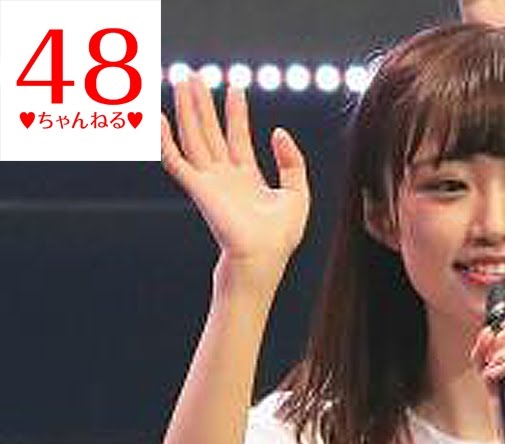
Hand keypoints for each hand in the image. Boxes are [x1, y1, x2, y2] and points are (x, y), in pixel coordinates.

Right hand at [160, 78, 309, 285]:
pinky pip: (175, 160)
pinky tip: (157, 118)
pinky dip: (164, 140)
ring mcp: (209, 181)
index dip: (236, 112)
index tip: (236, 87)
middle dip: (202, 103)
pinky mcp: (198, 188)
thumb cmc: (281, 237)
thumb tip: (278, 132)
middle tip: (194, 76)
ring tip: (183, 82)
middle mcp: (224, 176)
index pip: (237, 137)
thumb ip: (292, 161)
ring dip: (186, 110)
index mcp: (247, 177)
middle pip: (210, 131)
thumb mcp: (298, 193)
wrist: (264, 257)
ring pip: (193, 137)